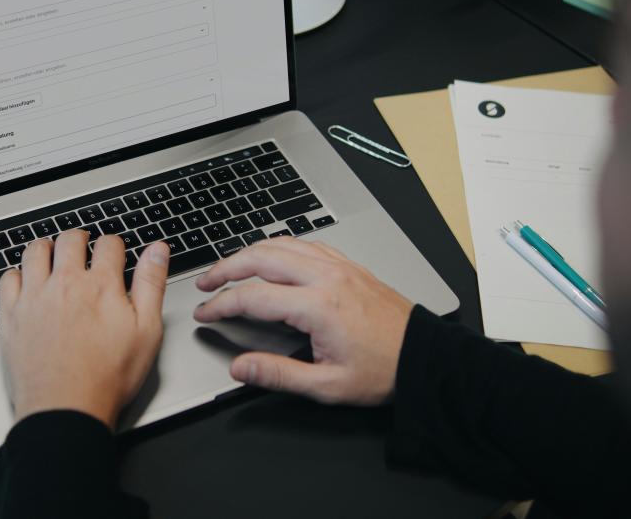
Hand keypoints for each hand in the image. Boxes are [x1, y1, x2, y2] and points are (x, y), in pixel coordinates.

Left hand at [0, 229, 169, 428]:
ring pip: (36, 251)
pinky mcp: (12, 315)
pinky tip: (26, 282)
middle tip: (82, 245)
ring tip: (52, 255)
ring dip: (47, 248)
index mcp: (101, 286)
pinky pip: (8, 278)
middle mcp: (65, 284)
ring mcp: (35, 297)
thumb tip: (157, 251)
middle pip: (70, 240)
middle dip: (80, 239)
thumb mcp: (147, 332)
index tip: (113, 251)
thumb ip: (151, 286)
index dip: (114, 244)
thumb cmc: (107, 377)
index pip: (108, 244)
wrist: (66, 408)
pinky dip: (18, 274)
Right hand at [193, 236, 413, 404]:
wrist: (425, 358)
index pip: (253, 296)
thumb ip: (278, 374)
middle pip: (261, 257)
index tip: (205, 314)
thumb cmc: (383, 372)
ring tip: (230, 267)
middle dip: (226, 267)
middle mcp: (327, 278)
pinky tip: (272, 258)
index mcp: (318, 306)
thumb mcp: (327, 386)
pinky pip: (306, 244)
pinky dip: (279, 247)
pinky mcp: (349, 266)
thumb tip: (240, 368)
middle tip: (206, 282)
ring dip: (250, 252)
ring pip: (282, 244)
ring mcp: (339, 267)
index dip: (221, 304)